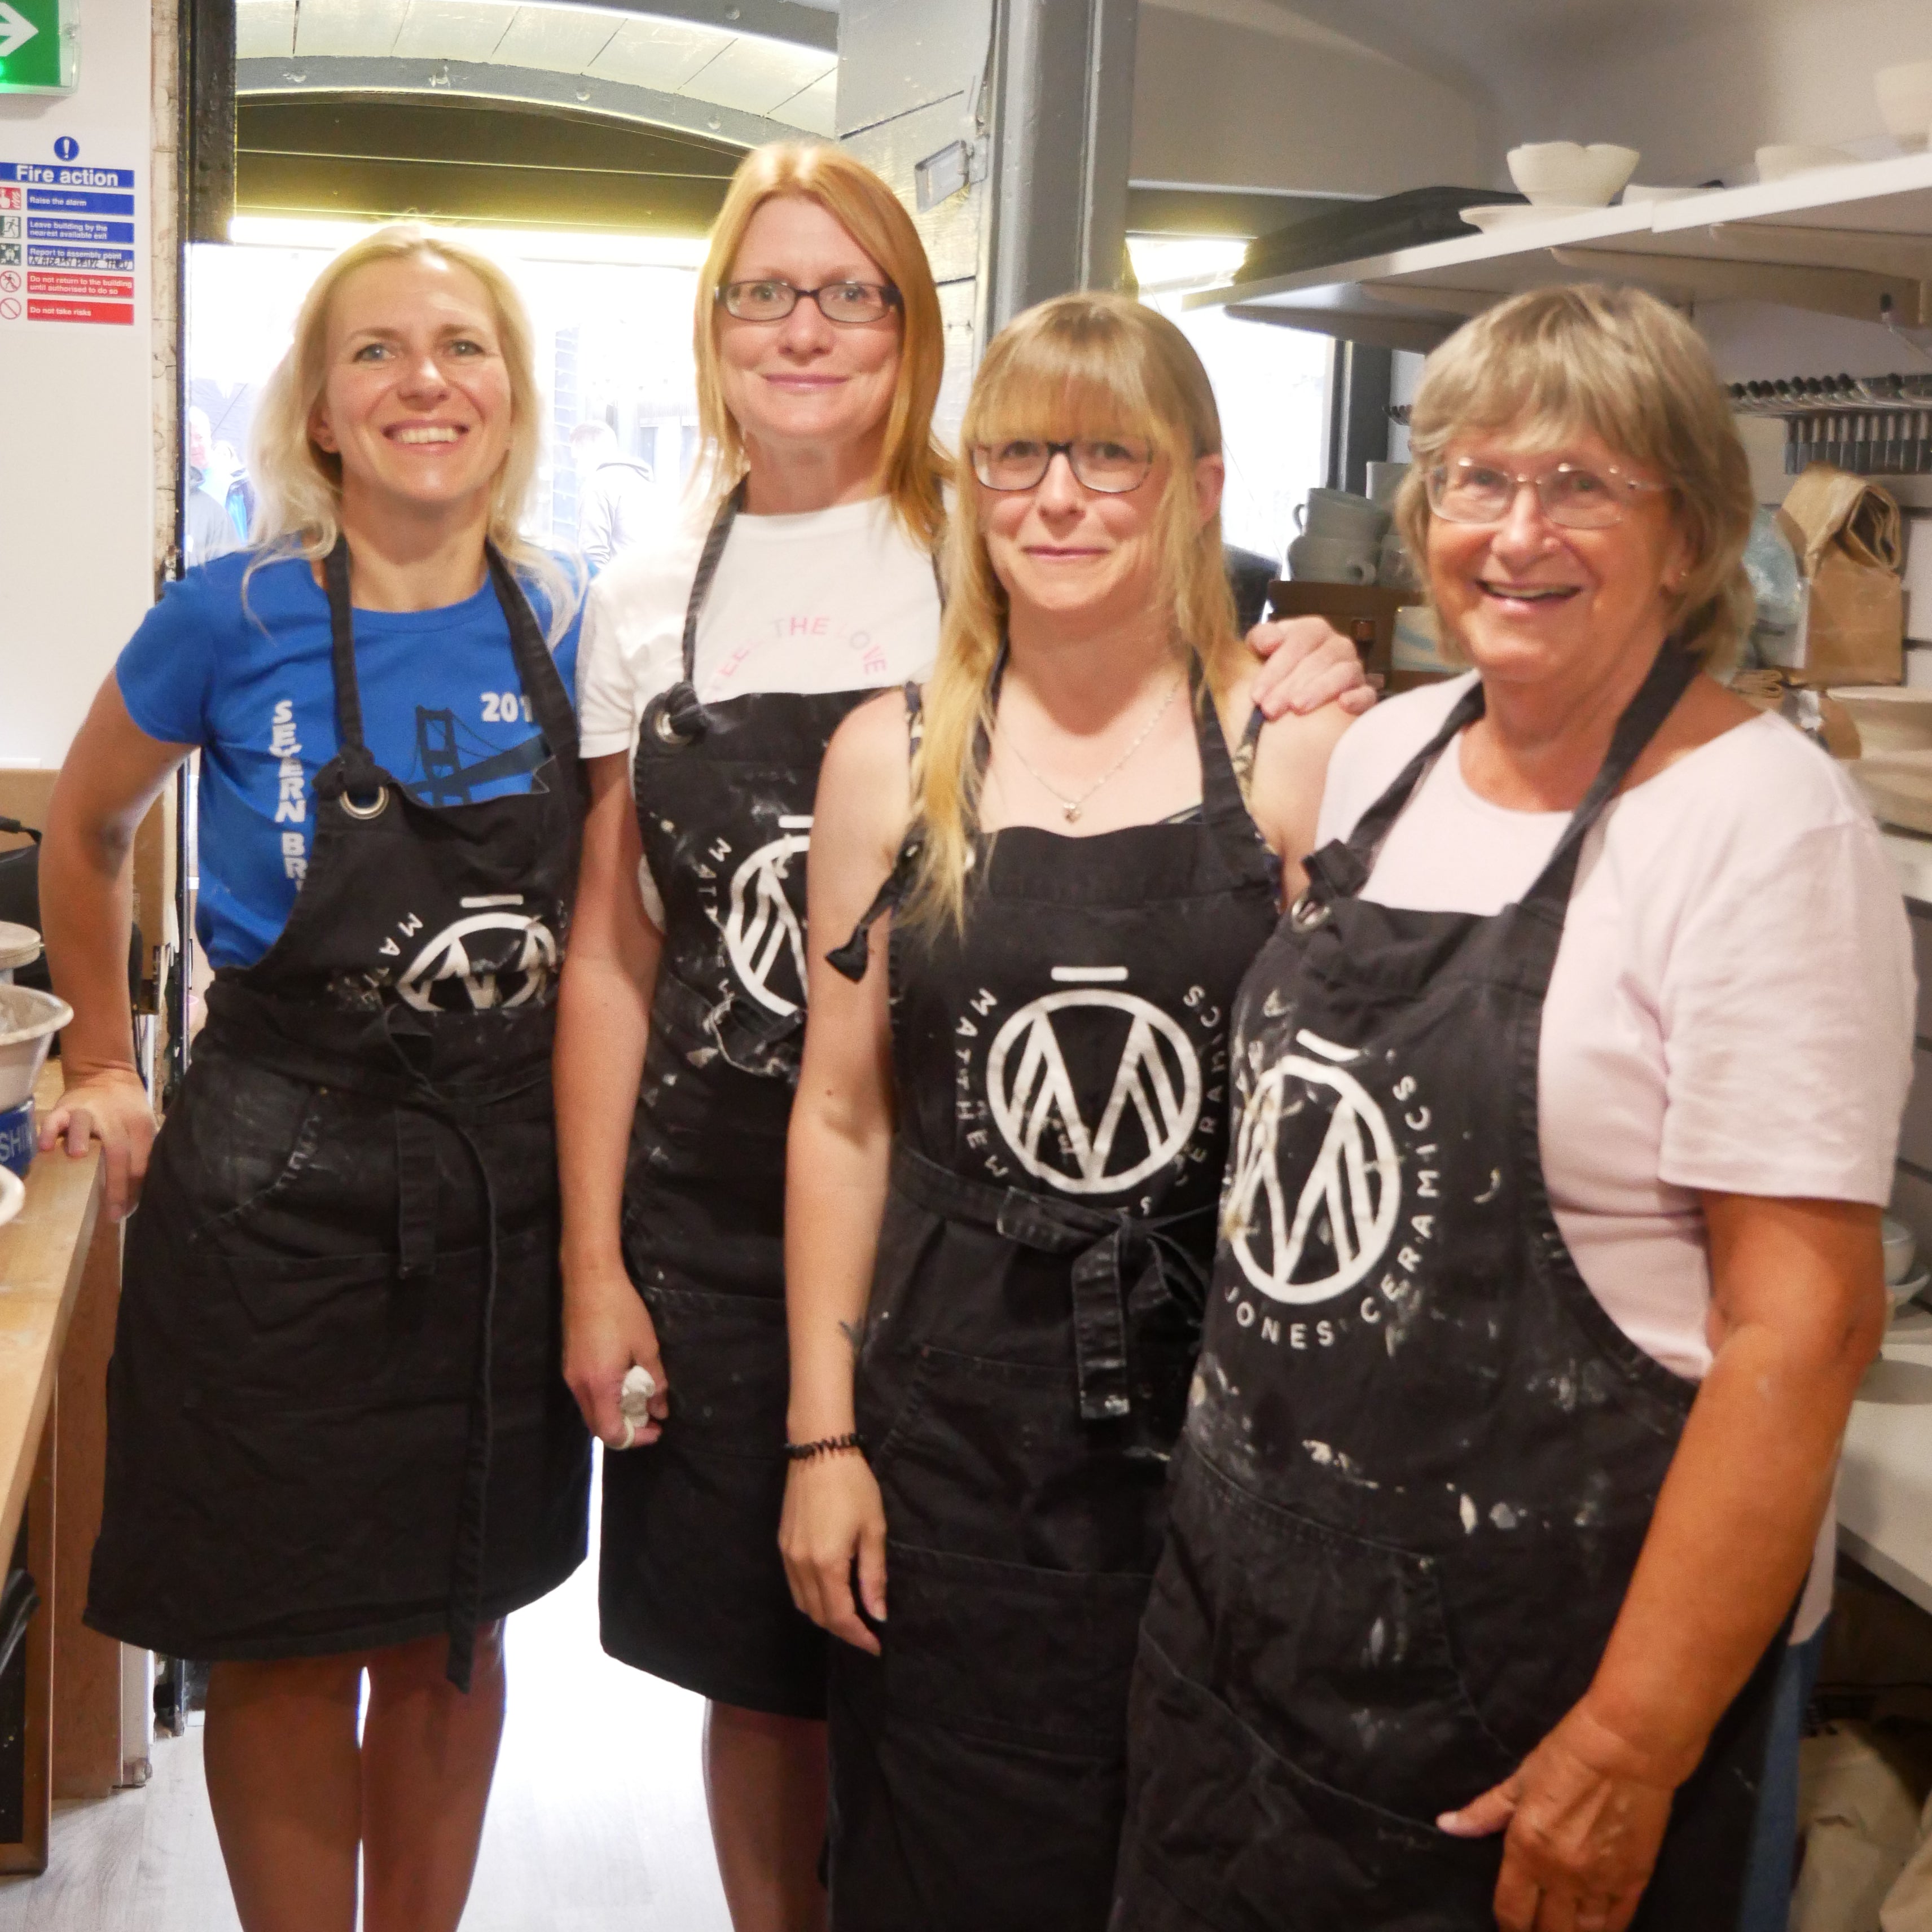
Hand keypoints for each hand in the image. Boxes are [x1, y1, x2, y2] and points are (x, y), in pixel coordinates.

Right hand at [38, 1065, 155, 1222]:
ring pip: (84, 1124)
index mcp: (140, 1126)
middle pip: (118, 1151)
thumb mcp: (144, 1126)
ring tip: (77, 1157)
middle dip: (116, 1184)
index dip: (137, 1188)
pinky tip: (46, 1147)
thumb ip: (144, 1153)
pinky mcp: (65, 1107)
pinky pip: (55, 1119)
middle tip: (113, 1211)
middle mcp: (116, 1118)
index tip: (128, 1212)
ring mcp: (88, 1112)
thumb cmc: (128, 1110)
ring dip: (80, 1139)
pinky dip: (49, 1131)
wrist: (107, 1074)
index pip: (142, 1161)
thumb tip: (143, 1192)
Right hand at [561, 1256, 669, 1447]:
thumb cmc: (621, 1309)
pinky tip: (622, 1385)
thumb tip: (660, 1410)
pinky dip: (604, 1400)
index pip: (610, 1432)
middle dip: (625, 1430)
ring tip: (640, 1402)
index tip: (656, 1429)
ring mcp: (570, 1375)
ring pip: (590, 1411)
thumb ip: (656, 1382)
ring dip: (614, 1414)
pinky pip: (586, 1395)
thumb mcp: (647, 1346)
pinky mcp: (569, 1363)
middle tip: (650, 1420)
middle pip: (597, 1427)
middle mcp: (578, 1386)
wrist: (589, 1277)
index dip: (635, 1438)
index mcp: (598, 1385)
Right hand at [779, 1452, 887, 1655]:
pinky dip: (811, 1598)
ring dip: (826, 1616)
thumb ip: (873, 1575)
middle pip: (818, 1615)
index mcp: (826, 1564)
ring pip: (803, 1603)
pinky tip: (829, 1592)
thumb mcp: (873, 1529)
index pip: (840, 1617)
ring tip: (851, 1616)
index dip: (858, 1636)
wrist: (819, 1449)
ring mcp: (788, 1555)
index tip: (876, 1645)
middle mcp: (801, 1566)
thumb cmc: (853, 1486)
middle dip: (843, 1630)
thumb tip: (878, 1613)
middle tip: (867, 1632)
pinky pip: (794, 1586)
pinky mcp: (782, 1544)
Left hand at [1247, 615, 1380, 719]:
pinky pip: (1367, 693)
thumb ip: (1260, 639)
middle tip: (1270, 710)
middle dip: (1290, 686)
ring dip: (1318, 690)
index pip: (1299, 640)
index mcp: (1313, 631)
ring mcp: (1353, 668)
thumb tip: (1271, 642)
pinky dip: (1357, 697)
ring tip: (1297, 709)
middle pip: (1318, 659)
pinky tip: (1343, 705)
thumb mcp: (1259, 652)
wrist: (1291, 702)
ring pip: (1342, 673)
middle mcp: (1337, 646)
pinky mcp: (1364, 693)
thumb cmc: (1275, 673)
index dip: (1276, 667)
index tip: (1256, 695)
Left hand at [1437, 1702, 1678, 1931]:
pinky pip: (1618, 1923)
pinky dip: (1605, 1929)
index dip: (1508, 1926)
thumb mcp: (1519, 1782)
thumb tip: (1446, 1825)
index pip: (1511, 1911)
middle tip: (1535, 1925)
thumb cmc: (1566, 1758)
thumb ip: (1484, 1812)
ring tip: (1563, 1927)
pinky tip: (1595, 1927)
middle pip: (1548, 1931)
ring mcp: (1600, 1883)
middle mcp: (1562, 1876)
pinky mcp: (1635, 1881)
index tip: (1509, 1925)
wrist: (1626, 1748)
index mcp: (1527, 1850)